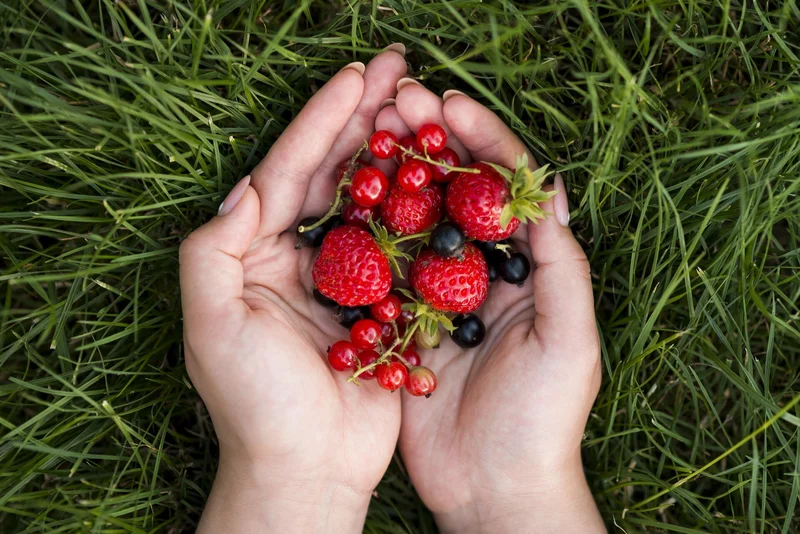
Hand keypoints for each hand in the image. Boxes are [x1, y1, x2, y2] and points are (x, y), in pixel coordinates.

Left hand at [179, 47, 407, 532]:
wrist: (306, 469)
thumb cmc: (254, 405)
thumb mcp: (212, 327)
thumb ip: (214, 251)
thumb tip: (245, 188)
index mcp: (253, 251)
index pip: (287, 170)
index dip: (321, 121)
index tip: (355, 77)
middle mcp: (297, 255)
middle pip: (332, 173)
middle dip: (363, 119)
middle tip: (399, 70)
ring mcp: (344, 276)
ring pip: (372, 199)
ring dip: (397, 153)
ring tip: (425, 107)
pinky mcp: (381, 301)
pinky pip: (403, 244)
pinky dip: (422, 208)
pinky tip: (445, 175)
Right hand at [376, 82, 604, 531]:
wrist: (493, 488)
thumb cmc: (542, 421)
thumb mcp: (570, 343)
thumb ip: (563, 270)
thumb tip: (548, 193)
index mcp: (530, 270)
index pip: (509, 188)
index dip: (483, 141)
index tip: (448, 106)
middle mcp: (485, 273)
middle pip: (458, 192)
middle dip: (431, 143)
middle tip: (398, 100)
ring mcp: (440, 295)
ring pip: (416, 220)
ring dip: (395, 174)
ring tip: (366, 131)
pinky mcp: (404, 322)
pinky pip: (384, 269)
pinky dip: (367, 232)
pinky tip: (343, 201)